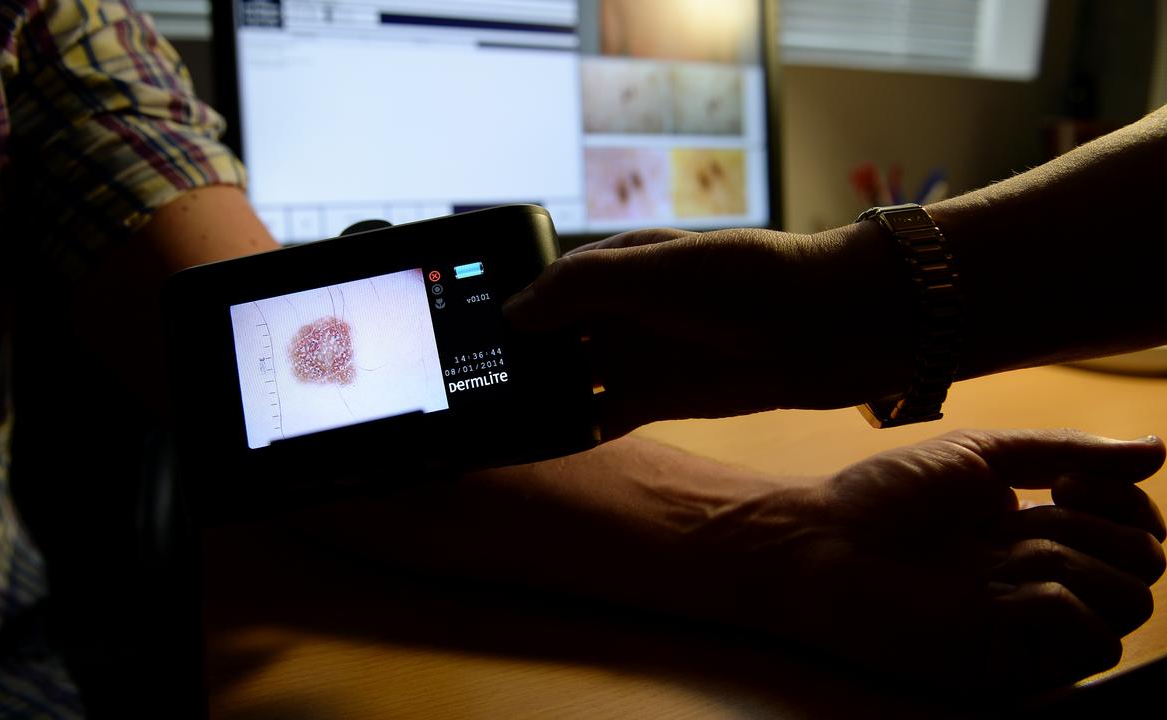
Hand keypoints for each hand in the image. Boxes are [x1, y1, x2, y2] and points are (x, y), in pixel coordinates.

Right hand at [502, 225, 908, 437]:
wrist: (831, 326)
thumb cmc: (749, 279)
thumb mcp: (660, 268)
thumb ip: (585, 285)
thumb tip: (514, 313)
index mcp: (613, 266)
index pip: (540, 287)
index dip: (502, 307)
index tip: (460, 331)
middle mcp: (617, 311)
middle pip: (548, 338)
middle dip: (513, 358)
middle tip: (466, 386)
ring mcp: (636, 356)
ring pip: (569, 380)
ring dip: (538, 396)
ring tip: (493, 417)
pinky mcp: (658, 399)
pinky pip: (601, 417)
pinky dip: (573, 429)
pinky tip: (543, 443)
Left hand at [702, 429, 1165, 689]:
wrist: (823, 541)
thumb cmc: (885, 495)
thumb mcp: (981, 455)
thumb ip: (1067, 448)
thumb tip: (1159, 450)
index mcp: (1038, 529)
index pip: (1134, 527)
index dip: (1125, 500)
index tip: (1063, 478)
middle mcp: (1042, 576)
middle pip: (1146, 564)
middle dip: (1108, 526)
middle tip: (1044, 508)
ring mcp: (1029, 621)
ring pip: (1131, 603)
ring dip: (1083, 561)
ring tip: (1013, 549)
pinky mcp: (1011, 661)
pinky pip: (1092, 644)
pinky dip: (1066, 606)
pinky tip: (1008, 586)